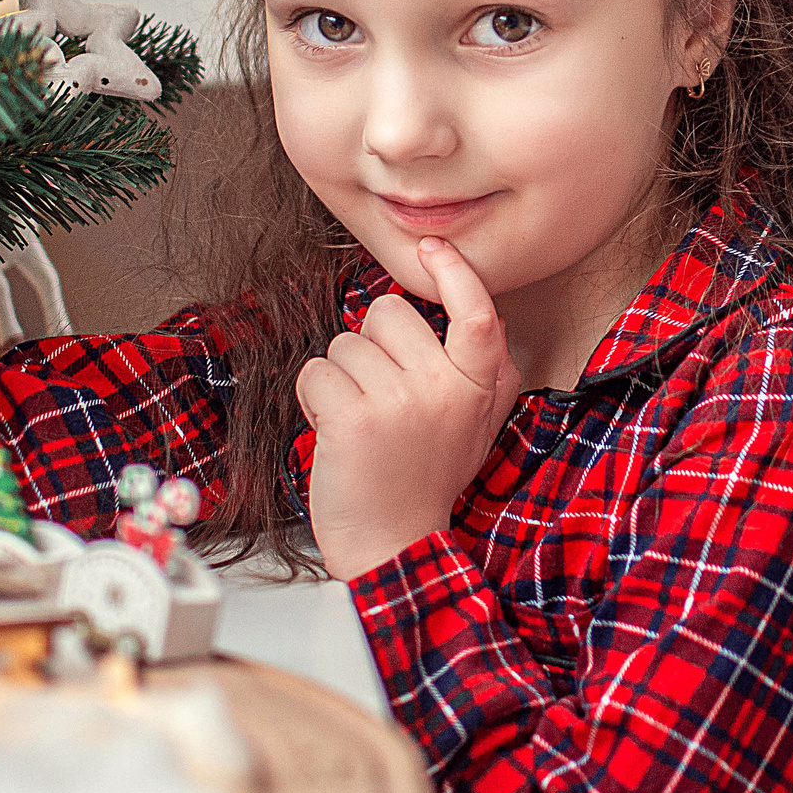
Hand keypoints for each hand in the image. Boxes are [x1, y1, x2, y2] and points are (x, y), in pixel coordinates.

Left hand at [294, 237, 521, 581]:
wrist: (393, 543)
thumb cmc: (421, 477)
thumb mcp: (470, 422)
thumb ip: (471, 368)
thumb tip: (461, 304)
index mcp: (480, 387)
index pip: (478, 313)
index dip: (455, 273)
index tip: (433, 248)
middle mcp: (447, 390)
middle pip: (387, 314)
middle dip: (369, 347)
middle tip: (379, 398)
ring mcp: (402, 403)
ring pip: (344, 345)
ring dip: (339, 379)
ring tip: (359, 423)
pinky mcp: (355, 418)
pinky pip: (315, 373)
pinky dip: (312, 399)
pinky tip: (334, 432)